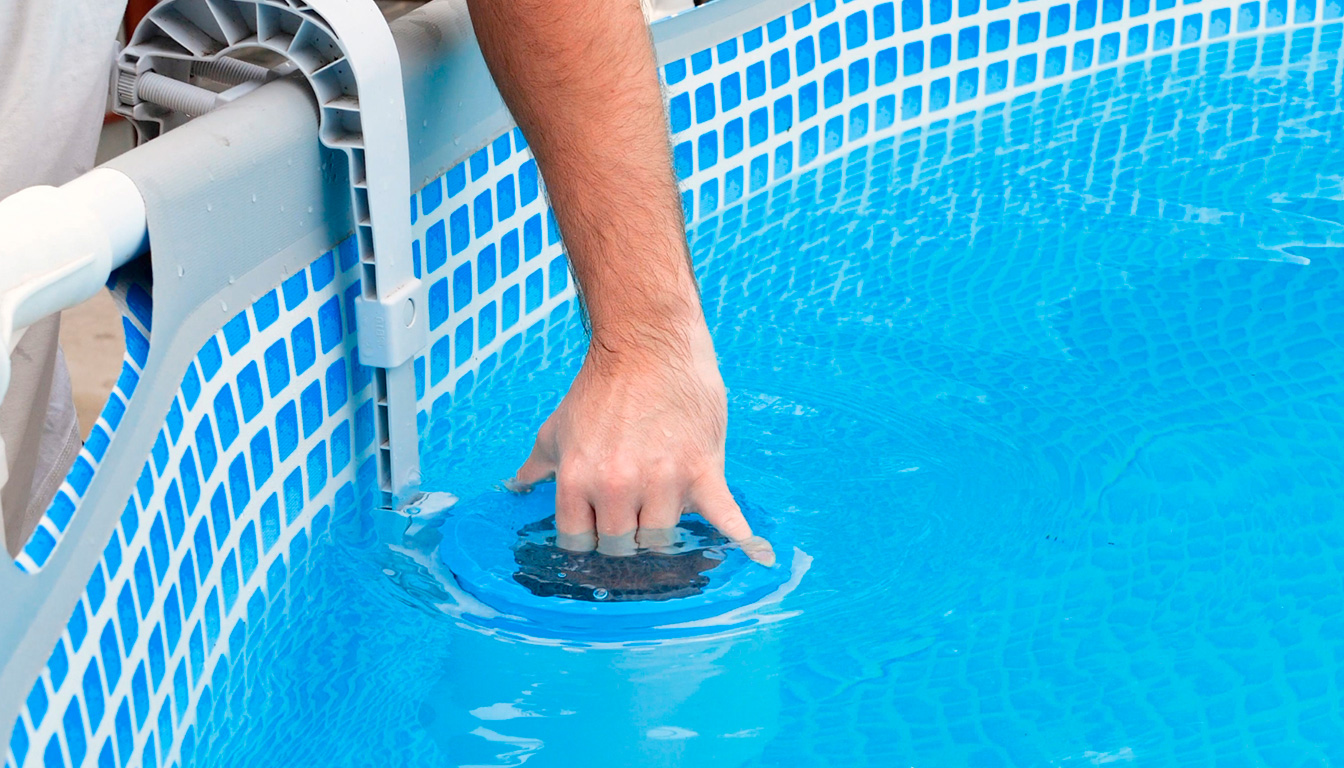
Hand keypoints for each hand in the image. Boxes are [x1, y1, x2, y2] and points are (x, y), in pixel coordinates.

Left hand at [510, 321, 774, 565]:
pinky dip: (737, 536)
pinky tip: (753, 553)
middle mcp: (619, 486)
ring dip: (662, 531)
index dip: (588, 540)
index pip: (579, 543)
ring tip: (663, 512)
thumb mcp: (557, 427)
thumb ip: (538, 465)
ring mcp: (664, 481)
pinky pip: (723, 517)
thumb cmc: (601, 387)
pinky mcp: (703, 471)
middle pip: (621, 548)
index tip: (598, 532)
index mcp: (579, 479)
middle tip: (631, 519)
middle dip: (623, 538)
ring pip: (662, 540)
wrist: (648, 343)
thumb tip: (513, 486)